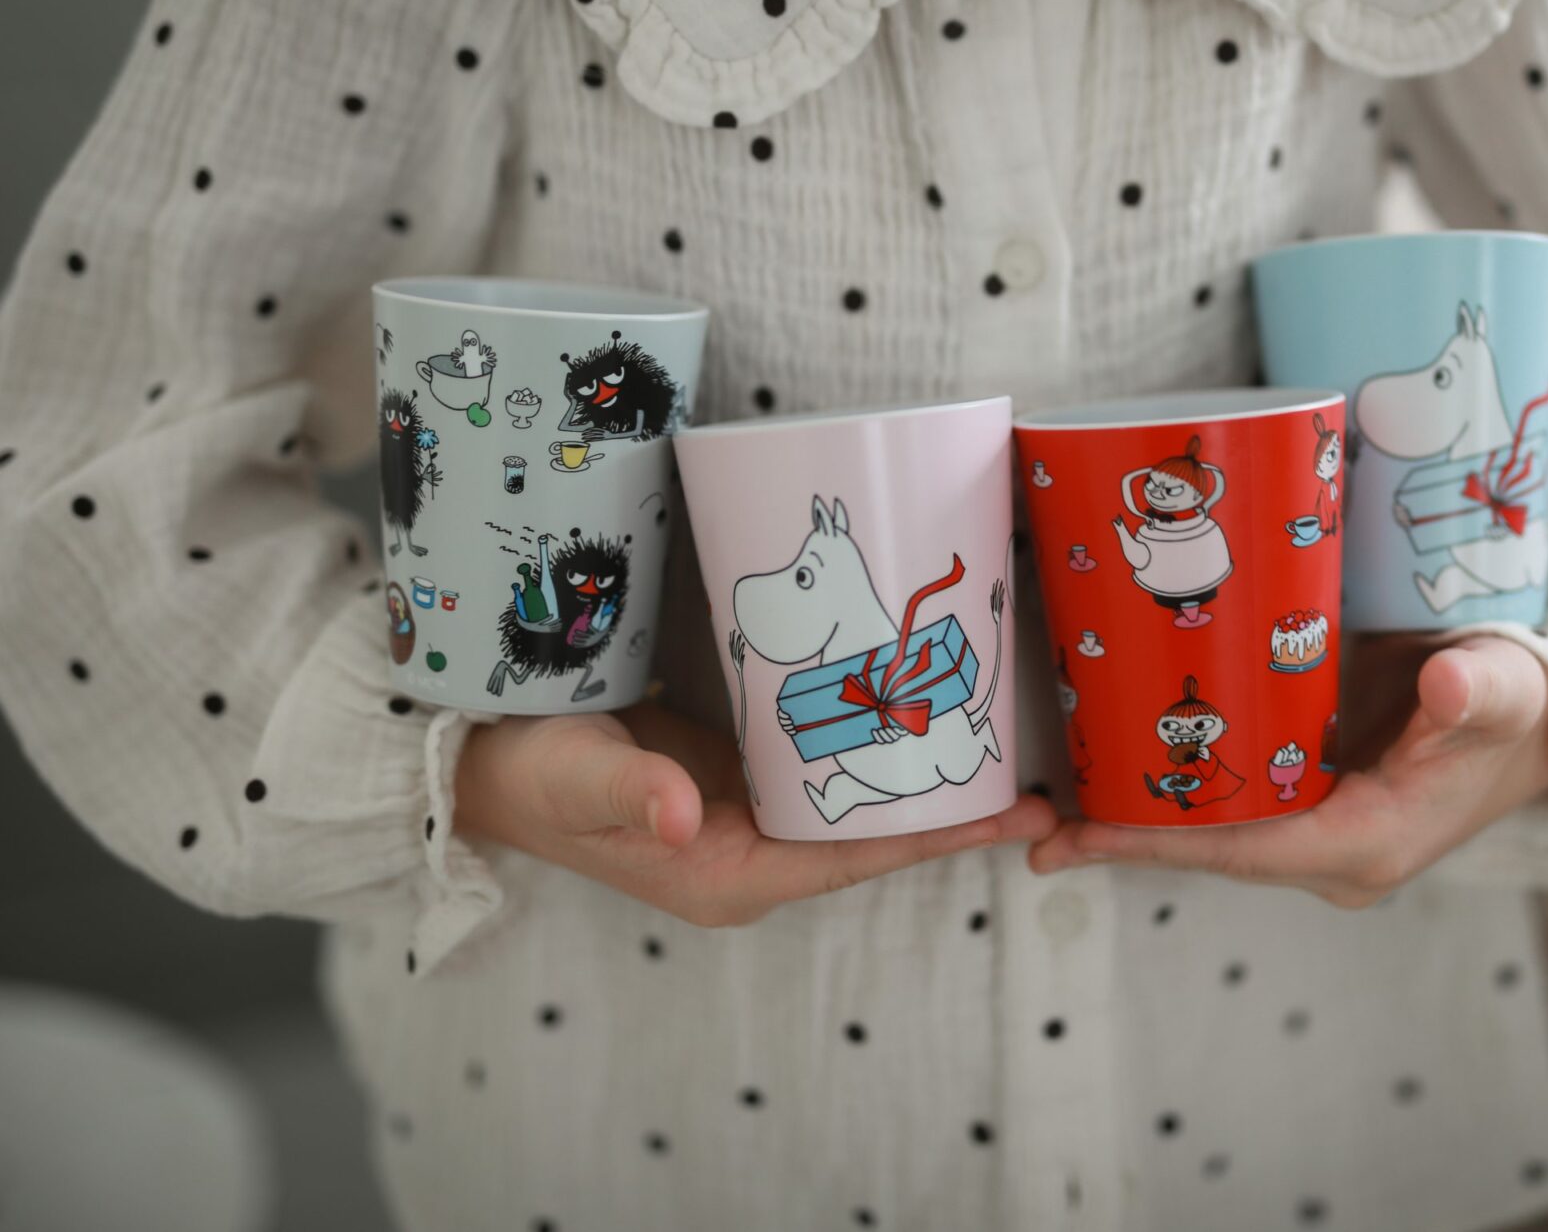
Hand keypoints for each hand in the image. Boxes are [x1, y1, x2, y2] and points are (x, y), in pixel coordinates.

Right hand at [457, 705, 1055, 926]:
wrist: (481, 755)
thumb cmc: (529, 773)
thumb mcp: (576, 779)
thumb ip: (630, 793)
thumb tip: (683, 814)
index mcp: (730, 872)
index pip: (855, 858)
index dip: (934, 837)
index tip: (1012, 815)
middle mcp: (754, 850)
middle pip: (873, 832)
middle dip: (952, 805)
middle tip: (1042, 772)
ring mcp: (750, 812)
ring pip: (856, 796)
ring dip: (920, 768)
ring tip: (1003, 730)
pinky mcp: (741, 771)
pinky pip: (826, 762)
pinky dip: (873, 736)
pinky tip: (918, 699)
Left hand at [1029, 636, 1547, 906]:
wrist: (1538, 717)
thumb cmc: (1521, 698)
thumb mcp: (1506, 687)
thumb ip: (1477, 694)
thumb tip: (1445, 693)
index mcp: (1369, 842)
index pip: (1246, 850)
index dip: (1162, 843)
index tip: (1084, 835)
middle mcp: (1332, 853)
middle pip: (1210, 852)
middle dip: (1120, 840)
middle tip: (1026, 831)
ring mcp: (1316, 832)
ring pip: (1208, 835)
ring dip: (1125, 824)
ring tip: (1033, 815)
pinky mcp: (1305, 802)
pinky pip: (1223, 809)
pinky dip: (1161, 798)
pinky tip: (1098, 776)